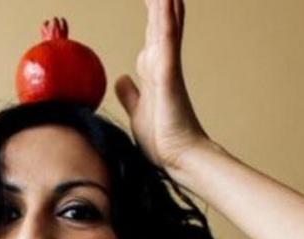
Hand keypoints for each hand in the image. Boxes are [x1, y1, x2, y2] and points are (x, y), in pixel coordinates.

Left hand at [115, 0, 209, 170]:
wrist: (180, 158)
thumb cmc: (163, 141)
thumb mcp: (137, 112)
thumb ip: (131, 94)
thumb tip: (122, 79)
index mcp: (154, 74)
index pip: (153, 37)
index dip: (153, 17)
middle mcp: (162, 66)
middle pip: (160, 26)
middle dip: (159, 4)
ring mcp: (167, 68)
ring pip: (165, 26)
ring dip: (165, 4)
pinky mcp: (168, 74)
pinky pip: (166, 40)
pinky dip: (166, 19)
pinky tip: (166, 0)